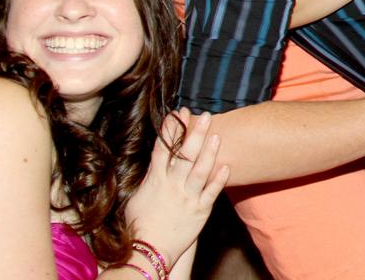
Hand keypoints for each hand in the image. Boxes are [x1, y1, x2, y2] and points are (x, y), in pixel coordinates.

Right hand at [123, 110, 227, 269]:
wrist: (148, 250)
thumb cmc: (139, 225)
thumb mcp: (137, 196)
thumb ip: (149, 178)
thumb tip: (155, 163)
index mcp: (155, 180)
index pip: (163, 149)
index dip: (171, 129)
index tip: (178, 113)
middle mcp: (172, 186)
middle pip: (185, 154)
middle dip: (195, 133)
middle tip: (204, 115)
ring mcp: (187, 197)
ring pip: (200, 170)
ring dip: (209, 151)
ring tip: (217, 135)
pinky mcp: (199, 211)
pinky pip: (212, 192)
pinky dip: (219, 179)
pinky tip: (227, 166)